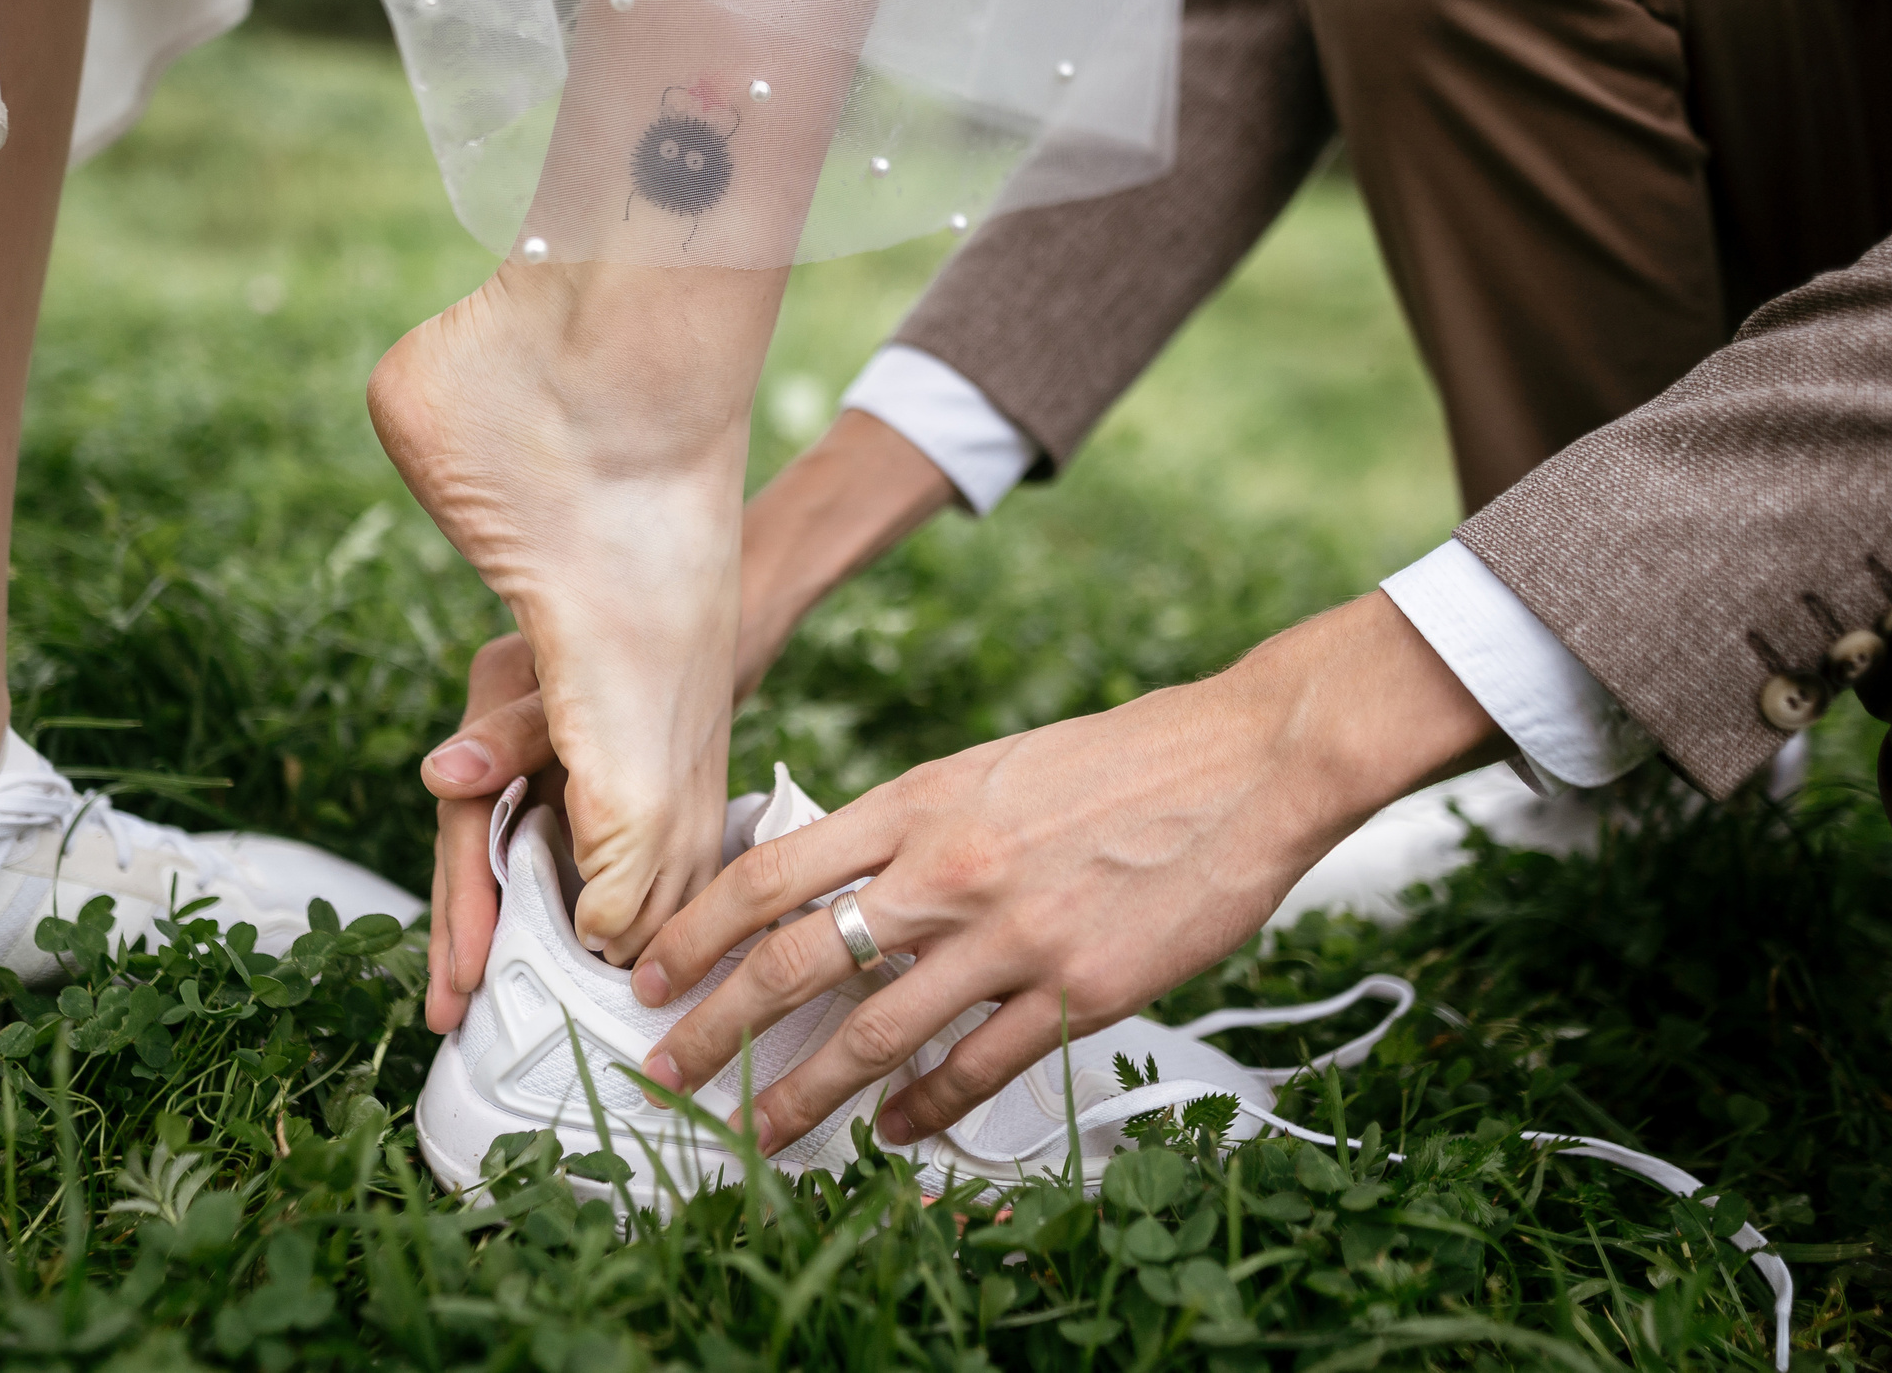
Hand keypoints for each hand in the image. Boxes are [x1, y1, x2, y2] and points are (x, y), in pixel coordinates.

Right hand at [417, 408, 958, 1029]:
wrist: (733, 605)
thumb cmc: (658, 630)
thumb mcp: (582, 682)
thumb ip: (516, 734)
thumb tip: (442, 775)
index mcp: (492, 721)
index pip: (463, 834)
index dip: (462, 910)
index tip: (463, 980)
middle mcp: (505, 747)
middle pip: (474, 858)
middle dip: (466, 938)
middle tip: (454, 1018)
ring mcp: (540, 765)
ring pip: (508, 861)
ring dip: (500, 929)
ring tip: (487, 1003)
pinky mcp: (579, 778)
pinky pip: (550, 848)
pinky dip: (548, 898)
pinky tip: (557, 946)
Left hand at [625, 592, 1505, 1154]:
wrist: (1243, 761)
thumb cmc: (1117, 759)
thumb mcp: (985, 768)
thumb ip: (908, 826)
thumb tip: (832, 883)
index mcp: (918, 804)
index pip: (771, 874)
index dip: (696, 932)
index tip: (649, 972)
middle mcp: (947, 871)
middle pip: (796, 963)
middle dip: (717, 1027)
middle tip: (667, 1070)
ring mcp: (1011, 937)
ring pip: (875, 1035)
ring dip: (804, 1094)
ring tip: (761, 1131)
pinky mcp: (1078, 993)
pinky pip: (977, 1068)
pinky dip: (924, 1109)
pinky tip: (893, 1130)